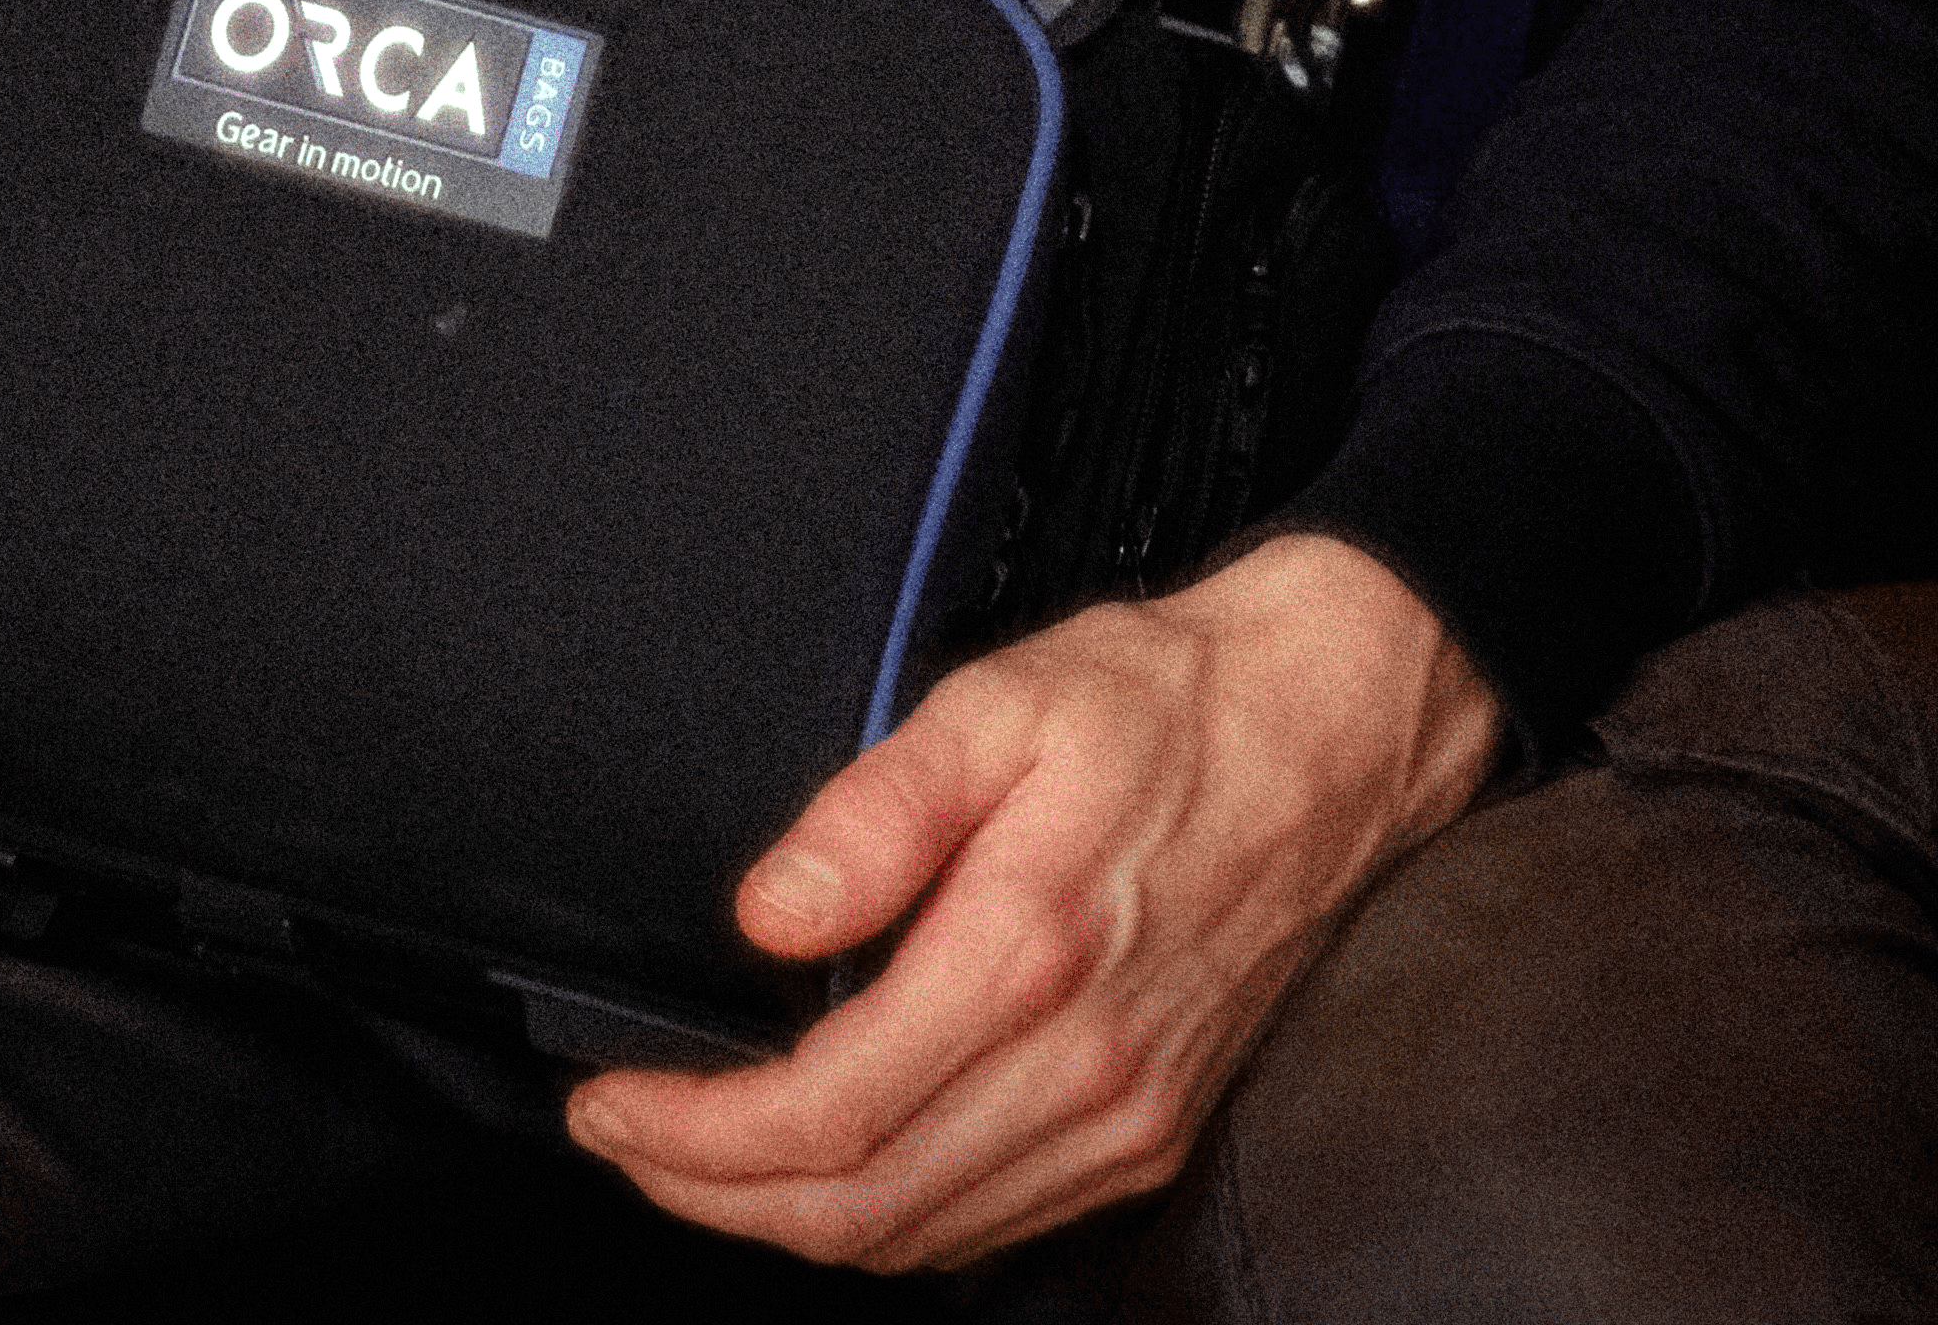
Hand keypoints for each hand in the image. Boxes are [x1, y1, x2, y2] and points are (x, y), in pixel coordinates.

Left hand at [568, 534, 1498, 1276]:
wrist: (1327, 730)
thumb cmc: (1166, 704)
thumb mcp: (997, 701)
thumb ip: (874, 815)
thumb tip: (767, 916)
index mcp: (1029, 958)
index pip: (826, 1114)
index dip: (696, 1133)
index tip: (611, 1100)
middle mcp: (1082, 1070)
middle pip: (860, 1207)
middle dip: (716, 1195)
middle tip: (626, 1139)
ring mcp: (1124, 1119)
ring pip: (922, 1236)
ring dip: (791, 1220)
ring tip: (699, 1160)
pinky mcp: (1150, 1133)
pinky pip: (991, 1223)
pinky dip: (889, 1219)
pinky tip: (831, 1168)